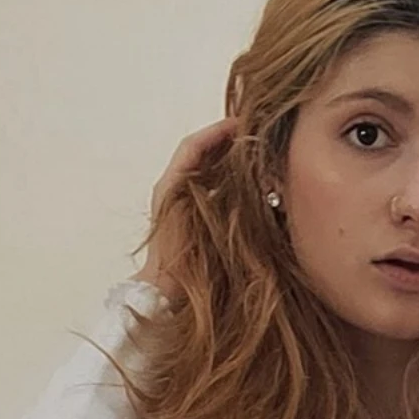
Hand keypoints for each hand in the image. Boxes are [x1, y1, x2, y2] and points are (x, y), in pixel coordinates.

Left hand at [142, 114, 238, 296]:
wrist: (164, 294)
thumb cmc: (176, 261)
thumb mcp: (191, 218)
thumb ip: (206, 189)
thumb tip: (235, 166)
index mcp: (170, 183)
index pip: (194, 146)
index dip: (218, 132)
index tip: (243, 124)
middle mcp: (174, 190)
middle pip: (202, 155)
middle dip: (226, 143)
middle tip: (253, 137)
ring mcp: (182, 206)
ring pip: (208, 173)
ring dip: (229, 162)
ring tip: (254, 157)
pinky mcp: (192, 222)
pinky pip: (213, 193)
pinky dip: (229, 184)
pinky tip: (248, 188)